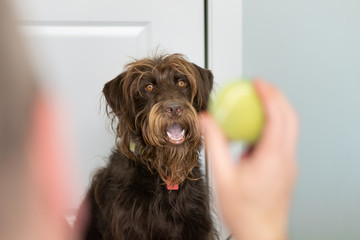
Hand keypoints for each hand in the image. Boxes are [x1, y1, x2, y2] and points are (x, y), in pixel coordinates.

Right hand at [200, 80, 298, 239]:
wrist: (260, 232)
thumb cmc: (244, 212)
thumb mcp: (222, 176)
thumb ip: (214, 144)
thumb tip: (206, 120)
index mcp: (272, 157)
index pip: (277, 115)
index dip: (268, 94)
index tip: (257, 82)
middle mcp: (285, 159)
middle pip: (289, 116)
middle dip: (275, 96)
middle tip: (259, 85)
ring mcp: (288, 164)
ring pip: (289, 127)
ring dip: (276, 110)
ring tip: (257, 101)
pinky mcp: (286, 168)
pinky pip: (283, 139)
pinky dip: (273, 125)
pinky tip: (255, 129)